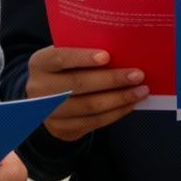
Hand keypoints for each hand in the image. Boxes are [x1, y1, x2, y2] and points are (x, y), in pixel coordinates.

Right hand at [23, 46, 146, 140]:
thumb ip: (83, 51)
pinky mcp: (62, 129)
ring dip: (120, 99)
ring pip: (89, 107)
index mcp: (40, 63)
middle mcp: (39, 89)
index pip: (60, 58)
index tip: (107, 56)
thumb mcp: (65, 57)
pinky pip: (94, 122)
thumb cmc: (65, 70)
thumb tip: (121, 50)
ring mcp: (49, 113)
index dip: (83, 57)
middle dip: (111, 80)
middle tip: (138, 75)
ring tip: (141, 91)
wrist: (47, 100)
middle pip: (78, 85)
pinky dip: (116, 113)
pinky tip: (130, 104)